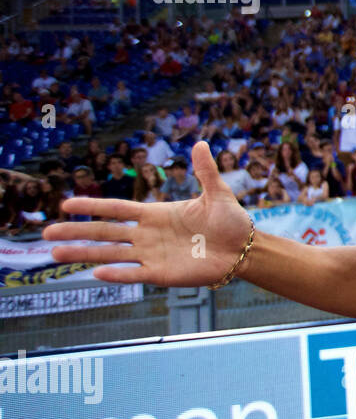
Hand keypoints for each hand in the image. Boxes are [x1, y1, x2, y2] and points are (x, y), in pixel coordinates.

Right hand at [43, 141, 250, 285]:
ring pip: (111, 254)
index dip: (92, 207)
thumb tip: (201, 143)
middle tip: (47, 234)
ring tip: (56, 255)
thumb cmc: (230, 221)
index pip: (116, 209)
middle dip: (76, 233)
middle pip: (105, 233)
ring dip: (85, 255)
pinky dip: (117, 274)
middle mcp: (147, 235)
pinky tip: (96, 273)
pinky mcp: (163, 274)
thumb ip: (205, 171)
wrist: (244, 249)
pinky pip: (135, 274)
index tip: (66, 204)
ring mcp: (152, 255)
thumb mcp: (217, 193)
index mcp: (155, 214)